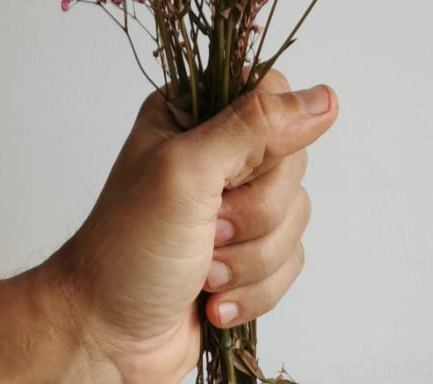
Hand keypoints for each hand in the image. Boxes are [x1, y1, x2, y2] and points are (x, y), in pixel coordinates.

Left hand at [42, 69, 338, 383]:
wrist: (108, 338)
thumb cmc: (128, 249)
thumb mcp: (187, 173)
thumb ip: (254, 128)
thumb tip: (325, 98)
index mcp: (194, 115)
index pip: (272, 96)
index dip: (269, 142)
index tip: (235, 176)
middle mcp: (219, 153)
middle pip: (292, 163)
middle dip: (254, 214)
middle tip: (209, 230)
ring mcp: (235, 206)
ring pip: (296, 217)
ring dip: (251, 260)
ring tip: (204, 271)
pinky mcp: (248, 254)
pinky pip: (291, 261)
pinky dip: (255, 289)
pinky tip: (213, 299)